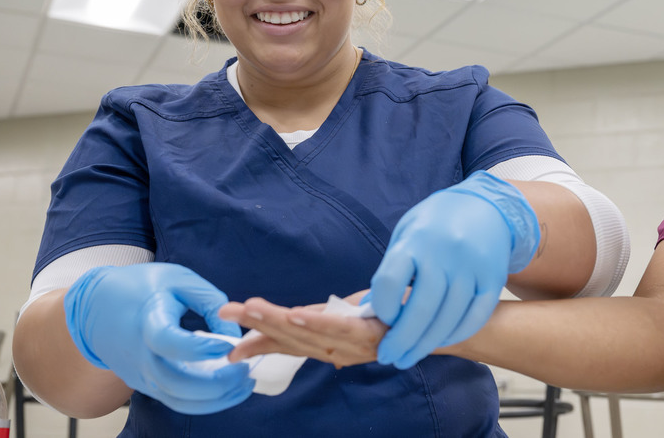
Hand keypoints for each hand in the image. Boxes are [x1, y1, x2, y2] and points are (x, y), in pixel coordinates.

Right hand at [64, 263, 253, 413]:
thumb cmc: (143, 288)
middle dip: (215, 384)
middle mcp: (140, 354)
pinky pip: (176, 401)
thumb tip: (234, 334)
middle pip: (175, 383)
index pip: (167, 342)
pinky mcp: (146, 385)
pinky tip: (229, 388)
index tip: (228, 344)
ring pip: (178, 400)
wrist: (99, 308)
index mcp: (146, 320)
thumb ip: (210, 301)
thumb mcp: (179, 279)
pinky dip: (205, 401)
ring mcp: (141, 375)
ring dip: (215, 399)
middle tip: (244, 370)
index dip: (199, 348)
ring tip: (244, 383)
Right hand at [221, 292, 386, 367]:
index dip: (257, 343)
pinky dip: (313, 323)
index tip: (227, 344)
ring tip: (250, 311)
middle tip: (227, 313)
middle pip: (291, 339)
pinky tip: (293, 315)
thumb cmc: (390, 314)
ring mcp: (353, 346)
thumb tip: (282, 316)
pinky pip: (337, 329)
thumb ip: (316, 316)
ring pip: (308, 335)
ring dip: (276, 323)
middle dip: (257, 327)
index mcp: (329, 346)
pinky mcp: (370, 335)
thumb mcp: (346, 313)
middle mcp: (338, 352)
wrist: (437, 319)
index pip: (286, 344)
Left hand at [369, 171, 539, 368]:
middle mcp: (445, 252)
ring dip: (426, 344)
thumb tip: (369, 310)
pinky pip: (475, 317)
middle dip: (401, 340)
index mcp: (416, 239)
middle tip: (388, 357)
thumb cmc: (437, 223)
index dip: (382, 308)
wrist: (487, 206)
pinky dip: (456, 334)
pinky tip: (440, 341)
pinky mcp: (493, 279)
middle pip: (421, 309)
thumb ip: (391, 270)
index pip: (390, 282)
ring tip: (409, 357)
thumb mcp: (407, 234)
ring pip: (448, 318)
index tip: (381, 319)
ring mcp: (472, 266)